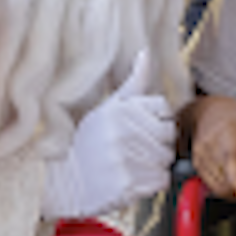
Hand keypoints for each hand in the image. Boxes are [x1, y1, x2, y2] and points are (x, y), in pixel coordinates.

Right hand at [45, 47, 176, 216]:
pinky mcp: (129, 184)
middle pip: (169, 134)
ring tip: (130, 163)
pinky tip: (131, 178)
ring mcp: (125, 158)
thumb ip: (134, 82)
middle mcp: (122, 132)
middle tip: (133, 148)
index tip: (137, 127)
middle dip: (157, 143)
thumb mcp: (108, 107)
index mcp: (119, 110)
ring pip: (167, 159)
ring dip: (154, 164)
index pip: (163, 108)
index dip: (155, 119)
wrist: (67, 180)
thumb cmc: (90, 142)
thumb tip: (146, 52)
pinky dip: (151, 183)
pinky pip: (162, 180)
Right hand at [188, 93, 235, 201]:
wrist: (209, 108)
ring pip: (220, 188)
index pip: (230, 161)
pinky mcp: (197, 164)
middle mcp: (209, 145)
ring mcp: (200, 156)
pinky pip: (214, 186)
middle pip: (225, 180)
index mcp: (226, 132)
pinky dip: (229, 189)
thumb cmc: (235, 116)